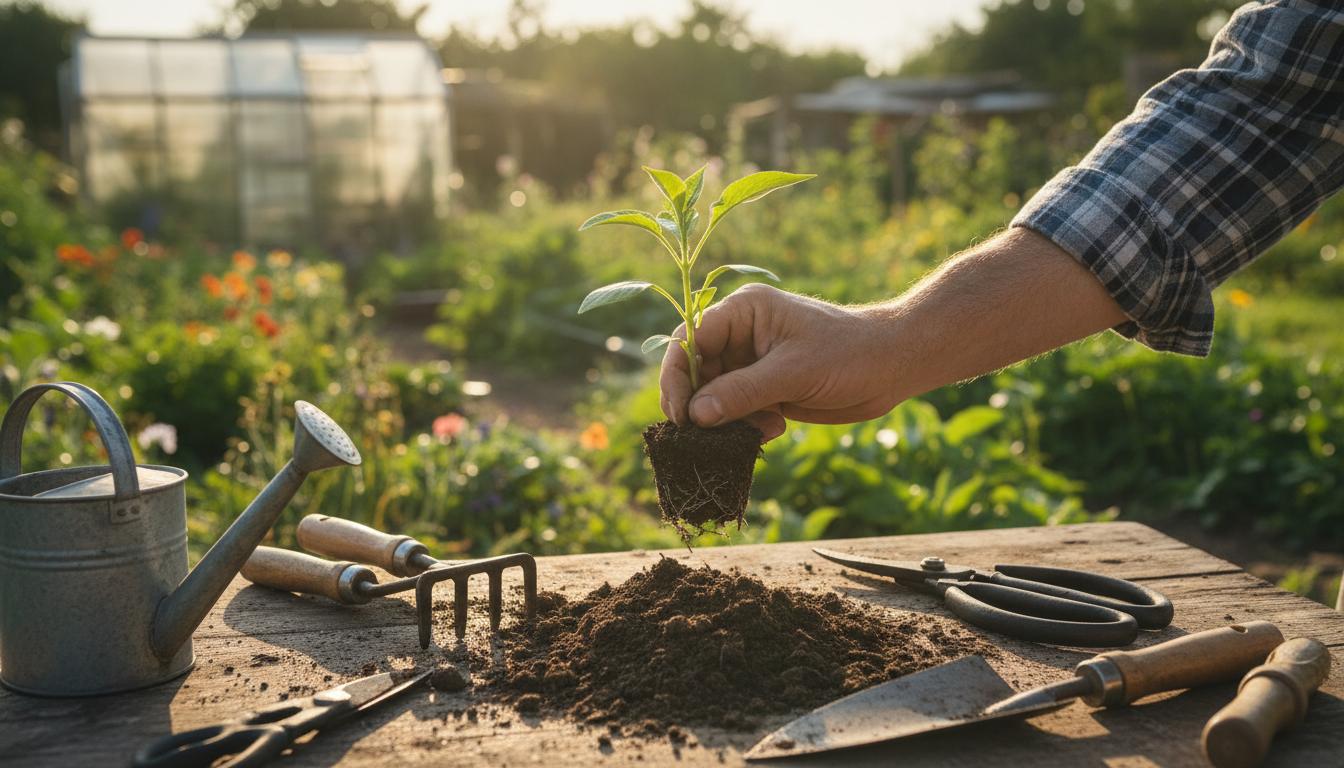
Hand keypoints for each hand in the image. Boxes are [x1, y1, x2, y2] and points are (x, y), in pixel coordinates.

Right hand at [659, 283, 899, 441]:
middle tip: (709, 435)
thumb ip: (742, 393)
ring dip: (728, 420)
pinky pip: (737, 410)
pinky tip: (775, 428)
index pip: (689, 339)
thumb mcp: (794, 372)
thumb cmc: (849, 354)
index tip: (682, 416)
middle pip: (696, 371)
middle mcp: (741, 334)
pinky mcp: (765, 387)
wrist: (894, 367)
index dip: (677, 376)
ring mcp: (752, 361)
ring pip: (714, 396)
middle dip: (702, 404)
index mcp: (743, 311)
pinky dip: (747, 426)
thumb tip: (696, 416)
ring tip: (760, 428)